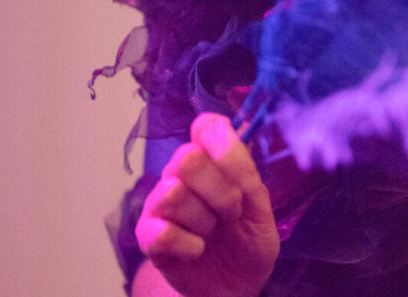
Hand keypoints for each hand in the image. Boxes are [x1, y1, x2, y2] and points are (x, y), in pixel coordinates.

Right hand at [135, 113, 279, 296]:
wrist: (235, 284)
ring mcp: (160, 204)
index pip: (206, 127)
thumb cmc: (248, 238)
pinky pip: (161, 231)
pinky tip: (197, 249)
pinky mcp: (147, 236)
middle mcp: (180, 174)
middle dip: (221, 190)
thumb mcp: (260, 205)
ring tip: (213, 231)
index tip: (240, 173)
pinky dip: (189, 244)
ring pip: (172, 194)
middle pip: (186, 158)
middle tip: (232, 211)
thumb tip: (232, 133)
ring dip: (204, 219)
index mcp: (211, 159)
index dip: (222, 144)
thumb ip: (246, 171)